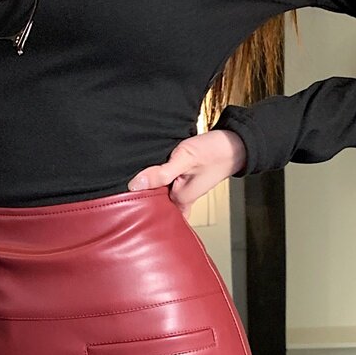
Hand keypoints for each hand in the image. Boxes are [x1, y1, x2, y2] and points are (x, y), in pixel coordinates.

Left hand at [127, 129, 247, 219]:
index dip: (136, 206)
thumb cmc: (214, 151)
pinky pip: (166, 185)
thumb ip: (161, 172)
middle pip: (154, 204)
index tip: (121, 205)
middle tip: (120, 195)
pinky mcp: (184, 181)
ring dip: (149, 189)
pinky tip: (149, 176)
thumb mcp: (184, 158)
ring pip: (159, 194)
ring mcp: (183, 191)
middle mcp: (180, 198)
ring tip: (129, 186)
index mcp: (180, 199)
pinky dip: (158, 181)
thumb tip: (135, 185)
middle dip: (140, 200)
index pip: (151, 209)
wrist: (235, 144)